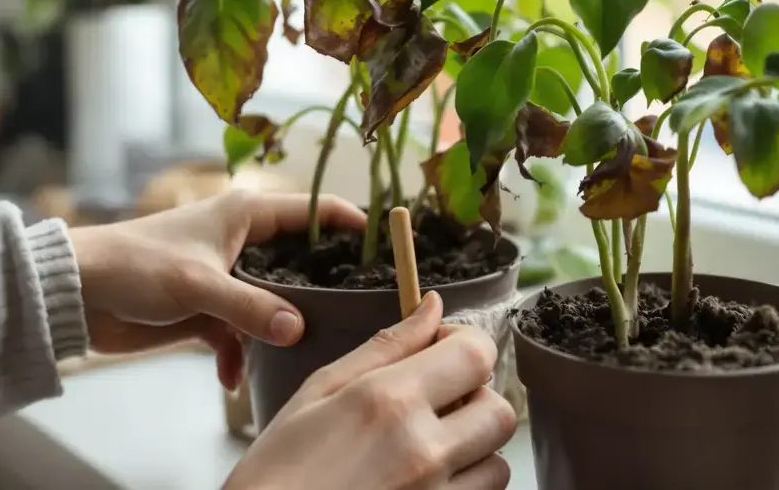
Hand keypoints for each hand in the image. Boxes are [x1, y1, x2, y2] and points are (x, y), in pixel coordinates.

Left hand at [69, 190, 364, 388]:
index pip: (313, 211)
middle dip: (317, 291)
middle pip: (299, 263)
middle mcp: (242, 242)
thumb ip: (252, 308)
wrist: (76, 293)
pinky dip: (236, 355)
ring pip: (271, 304)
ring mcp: (225, 277)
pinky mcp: (206, 309)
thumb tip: (298, 329)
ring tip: (284, 355)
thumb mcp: (199, 286)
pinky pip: (238, 334)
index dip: (349, 222)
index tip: (385, 243)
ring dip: (272, 332)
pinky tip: (229, 377)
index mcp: (247, 215)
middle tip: (350, 313)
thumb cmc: (136, 266)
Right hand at [225, 291, 514, 489]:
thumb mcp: (318, 392)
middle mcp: (422, 451)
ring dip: (473, 451)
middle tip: (437, 407)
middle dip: (476, 401)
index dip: (467, 345)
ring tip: (427, 452)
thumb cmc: (278, 471)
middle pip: (500, 411)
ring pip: (498, 463)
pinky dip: (463, 487)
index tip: (442, 351)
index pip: (476, 354)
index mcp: (389, 401)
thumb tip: (432, 307)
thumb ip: (384, 347)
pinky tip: (423, 483)